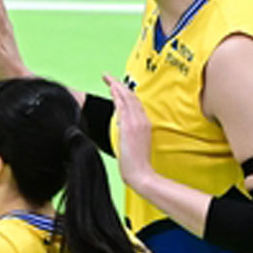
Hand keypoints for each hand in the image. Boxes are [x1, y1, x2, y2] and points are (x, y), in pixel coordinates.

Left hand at [104, 74, 154, 189]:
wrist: (141, 175)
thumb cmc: (137, 165)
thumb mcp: (134, 147)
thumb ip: (129, 136)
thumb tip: (122, 132)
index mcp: (144, 125)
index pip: (134, 104)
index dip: (125, 94)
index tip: (116, 87)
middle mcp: (142, 121)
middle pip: (131, 98)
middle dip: (119, 85)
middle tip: (108, 77)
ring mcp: (137, 122)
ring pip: (127, 98)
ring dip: (117, 86)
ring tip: (108, 78)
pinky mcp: (130, 126)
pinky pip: (124, 105)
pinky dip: (118, 95)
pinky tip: (112, 88)